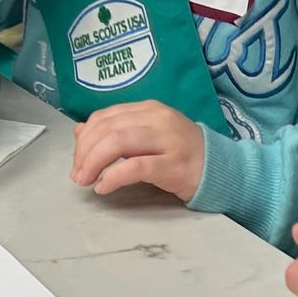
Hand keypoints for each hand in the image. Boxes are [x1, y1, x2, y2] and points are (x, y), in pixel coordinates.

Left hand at [71, 102, 205, 200]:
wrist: (220, 169)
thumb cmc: (181, 154)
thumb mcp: (148, 136)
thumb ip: (117, 131)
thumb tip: (80, 132)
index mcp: (149, 109)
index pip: (106, 117)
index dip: (84, 138)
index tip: (77, 159)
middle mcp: (158, 119)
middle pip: (108, 129)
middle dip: (84, 152)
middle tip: (77, 174)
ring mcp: (167, 140)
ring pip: (118, 143)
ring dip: (93, 162)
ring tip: (85, 180)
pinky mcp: (173, 164)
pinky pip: (135, 167)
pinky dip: (113, 177)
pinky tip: (103, 187)